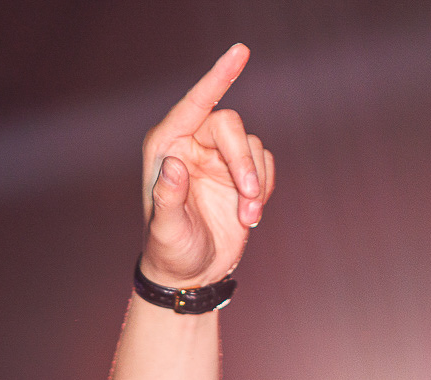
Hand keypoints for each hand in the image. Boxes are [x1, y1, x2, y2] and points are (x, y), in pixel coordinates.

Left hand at [140, 44, 272, 289]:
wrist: (191, 275)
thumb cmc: (169, 251)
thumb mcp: (165, 229)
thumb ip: (167, 197)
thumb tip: (174, 164)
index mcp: (167, 146)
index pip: (194, 103)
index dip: (218, 76)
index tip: (241, 52)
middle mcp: (192, 144)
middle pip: (231, 126)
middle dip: (243, 161)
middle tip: (249, 198)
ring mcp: (218, 157)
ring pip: (252, 146)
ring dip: (256, 183)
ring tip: (247, 218)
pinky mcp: (240, 173)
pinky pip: (265, 164)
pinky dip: (265, 189)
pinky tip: (250, 215)